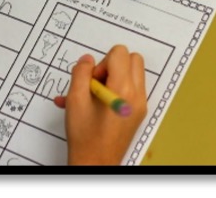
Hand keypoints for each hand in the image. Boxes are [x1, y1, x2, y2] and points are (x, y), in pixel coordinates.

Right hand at [53, 45, 146, 164]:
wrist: (95, 162)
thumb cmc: (85, 136)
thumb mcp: (75, 99)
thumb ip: (80, 73)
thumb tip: (87, 59)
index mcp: (123, 90)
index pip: (120, 53)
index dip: (102, 62)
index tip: (93, 79)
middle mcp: (137, 95)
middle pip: (132, 59)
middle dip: (112, 66)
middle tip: (96, 83)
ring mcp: (140, 104)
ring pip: (132, 74)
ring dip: (114, 77)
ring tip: (95, 95)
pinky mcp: (138, 112)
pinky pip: (131, 89)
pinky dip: (115, 89)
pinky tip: (96, 103)